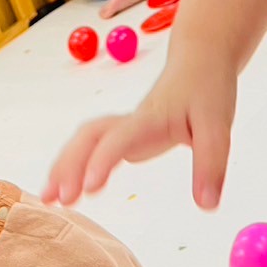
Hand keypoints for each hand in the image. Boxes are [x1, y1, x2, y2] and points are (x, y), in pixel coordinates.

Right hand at [43, 60, 236, 209]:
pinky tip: (66, 188)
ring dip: (65, 164)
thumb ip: (211, 165)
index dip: (104, 158)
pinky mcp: (126, 133)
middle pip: (91, 135)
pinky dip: (74, 164)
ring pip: (86, 139)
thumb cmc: (207, 90)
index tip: (90, 187)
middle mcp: (133, 120)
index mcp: (152, 117)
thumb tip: (207, 206)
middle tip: (58, 198)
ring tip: (47, 198)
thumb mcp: (218, 126)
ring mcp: (126, 126)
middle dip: (71, 163)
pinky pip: (93, 147)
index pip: (122, 136)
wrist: (200, 60)